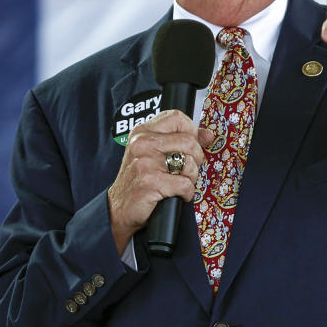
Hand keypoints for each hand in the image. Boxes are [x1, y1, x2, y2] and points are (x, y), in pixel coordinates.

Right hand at [107, 110, 213, 253]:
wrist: (119, 209)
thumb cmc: (138, 180)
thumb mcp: (154, 154)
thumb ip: (180, 140)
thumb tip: (208, 135)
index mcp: (142, 132)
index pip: (176, 117)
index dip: (191, 131)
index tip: (190, 145)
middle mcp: (142, 144)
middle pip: (189, 141)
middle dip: (196, 159)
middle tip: (185, 170)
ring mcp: (145, 163)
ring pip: (190, 163)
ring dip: (191, 178)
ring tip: (178, 183)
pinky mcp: (150, 183)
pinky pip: (185, 185)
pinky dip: (186, 193)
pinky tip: (175, 195)